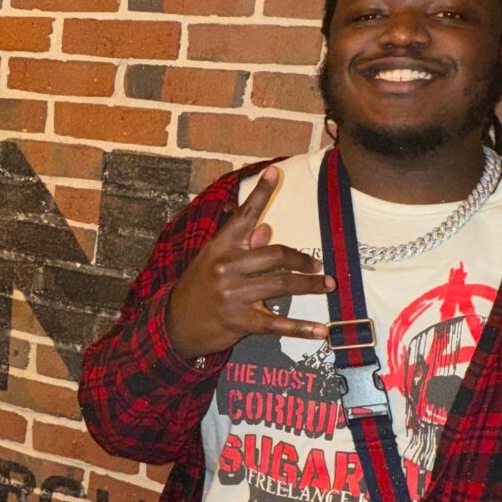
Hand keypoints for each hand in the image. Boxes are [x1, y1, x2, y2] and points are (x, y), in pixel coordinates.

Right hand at [166, 168, 333, 360]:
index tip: (275, 171)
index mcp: (220, 246)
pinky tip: (320, 330)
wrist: (175, 324)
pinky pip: (277, 323)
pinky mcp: (240, 321)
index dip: (261, 193)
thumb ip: (241, 245)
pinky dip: (301, 328)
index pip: (244, 215)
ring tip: (326, 286)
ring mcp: (233, 294)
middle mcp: (227, 266)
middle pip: (276, 256)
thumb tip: (267, 230)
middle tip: (318, 266)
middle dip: (303, 260)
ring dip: (309, 286)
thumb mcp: (213, 260)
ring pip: (282, 285)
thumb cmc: (198, 288)